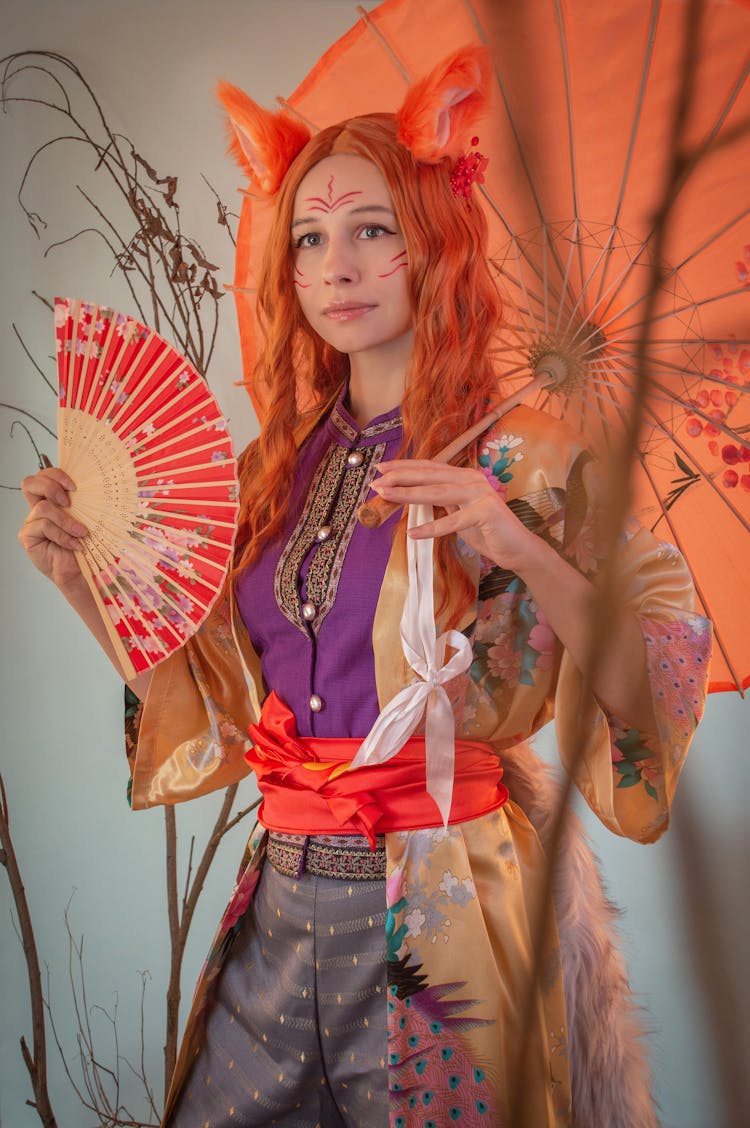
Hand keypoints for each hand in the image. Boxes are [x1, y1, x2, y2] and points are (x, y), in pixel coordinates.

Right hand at [18, 467, 87, 590]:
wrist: (82, 571)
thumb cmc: (86, 545)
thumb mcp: (88, 518)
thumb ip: (84, 502)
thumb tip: (97, 485)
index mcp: (53, 500)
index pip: (44, 475)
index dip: (56, 474)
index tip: (75, 487)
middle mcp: (39, 508)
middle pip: (30, 483)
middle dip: (50, 487)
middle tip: (67, 502)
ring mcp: (32, 522)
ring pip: (43, 508)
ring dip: (66, 521)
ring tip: (81, 533)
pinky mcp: (28, 536)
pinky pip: (43, 526)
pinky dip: (62, 535)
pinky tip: (73, 544)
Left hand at [372, 459, 539, 573]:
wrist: (516, 548)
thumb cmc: (486, 531)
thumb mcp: (458, 513)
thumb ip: (441, 502)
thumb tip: (411, 495)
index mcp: (464, 476)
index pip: (429, 467)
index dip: (404, 466)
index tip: (381, 468)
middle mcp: (472, 479)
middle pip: (430, 475)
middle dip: (400, 477)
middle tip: (376, 482)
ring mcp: (480, 494)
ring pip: (438, 492)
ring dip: (409, 494)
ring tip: (386, 496)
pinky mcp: (486, 512)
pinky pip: (454, 521)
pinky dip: (432, 527)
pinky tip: (413, 533)